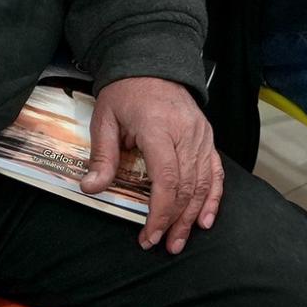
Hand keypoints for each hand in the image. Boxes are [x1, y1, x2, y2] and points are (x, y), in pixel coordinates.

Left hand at [82, 76, 223, 253]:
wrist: (150, 62)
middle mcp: (186, 133)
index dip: (160, 212)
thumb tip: (91, 188)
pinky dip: (213, 197)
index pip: (167, 178)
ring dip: (193, 215)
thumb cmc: (125, 92)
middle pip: (187, 186)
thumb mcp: (105, 119)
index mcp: (159, 128)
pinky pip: (215, 172)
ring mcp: (201, 135)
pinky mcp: (207, 137)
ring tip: (179, 239)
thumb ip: (102, 156)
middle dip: (175, 220)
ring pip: (204, 183)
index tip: (149, 234)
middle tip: (162, 244)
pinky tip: (205, 219)